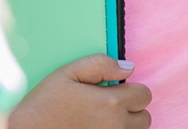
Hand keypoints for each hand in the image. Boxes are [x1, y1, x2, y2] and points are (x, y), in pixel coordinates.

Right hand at [8, 55, 151, 128]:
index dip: (131, 90)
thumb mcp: (67, 73)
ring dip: (125, 125)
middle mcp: (116, 126)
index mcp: (111, 103)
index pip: (144, 94)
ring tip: (100, 120)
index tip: (114, 91)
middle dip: (131, 109)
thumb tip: (128, 68)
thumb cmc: (43, 105)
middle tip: (106, 107)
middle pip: (144, 117)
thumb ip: (100, 64)